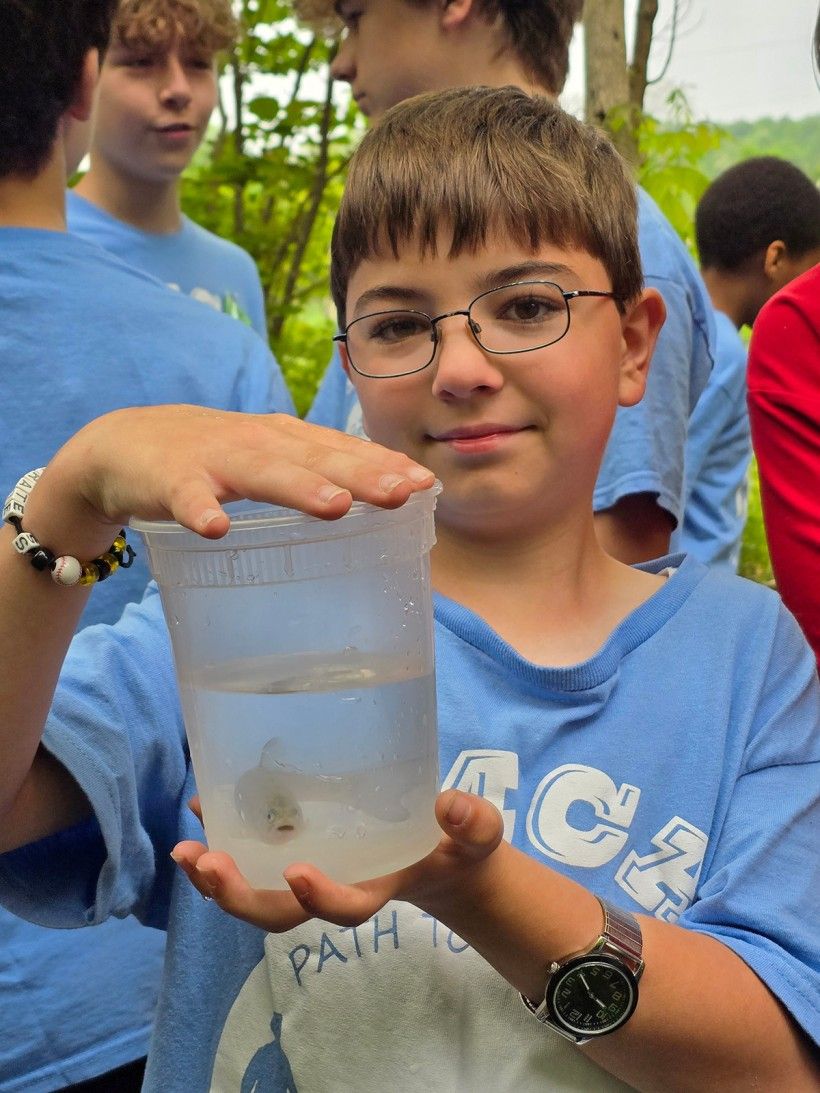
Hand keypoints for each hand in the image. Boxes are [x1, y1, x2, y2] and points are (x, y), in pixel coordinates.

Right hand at [24, 406, 434, 559]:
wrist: (125, 444)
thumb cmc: (216, 457)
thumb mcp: (271, 457)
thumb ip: (318, 472)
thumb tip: (385, 497)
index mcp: (287, 442)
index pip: (344, 451)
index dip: (384, 465)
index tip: (425, 485)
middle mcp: (260, 444)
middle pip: (316, 460)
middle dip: (361, 475)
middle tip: (401, 493)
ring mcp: (215, 460)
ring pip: (263, 474)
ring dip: (298, 488)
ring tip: (335, 508)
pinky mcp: (171, 480)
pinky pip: (187, 498)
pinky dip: (199, 509)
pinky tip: (214, 528)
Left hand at [171, 789, 504, 931]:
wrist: (440, 856)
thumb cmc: (458, 846)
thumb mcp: (476, 837)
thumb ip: (473, 823)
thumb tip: (451, 805)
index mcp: (376, 889)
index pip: (345, 908)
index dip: (320, 898)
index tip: (297, 874)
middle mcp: (334, 889)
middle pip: (280, 913)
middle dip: (241, 896)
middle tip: (208, 865)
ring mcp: (312, 874)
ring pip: (257, 893)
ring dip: (217, 878)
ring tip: (186, 852)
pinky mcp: (298, 851)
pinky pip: (254, 857)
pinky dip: (225, 839)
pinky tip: (201, 808)